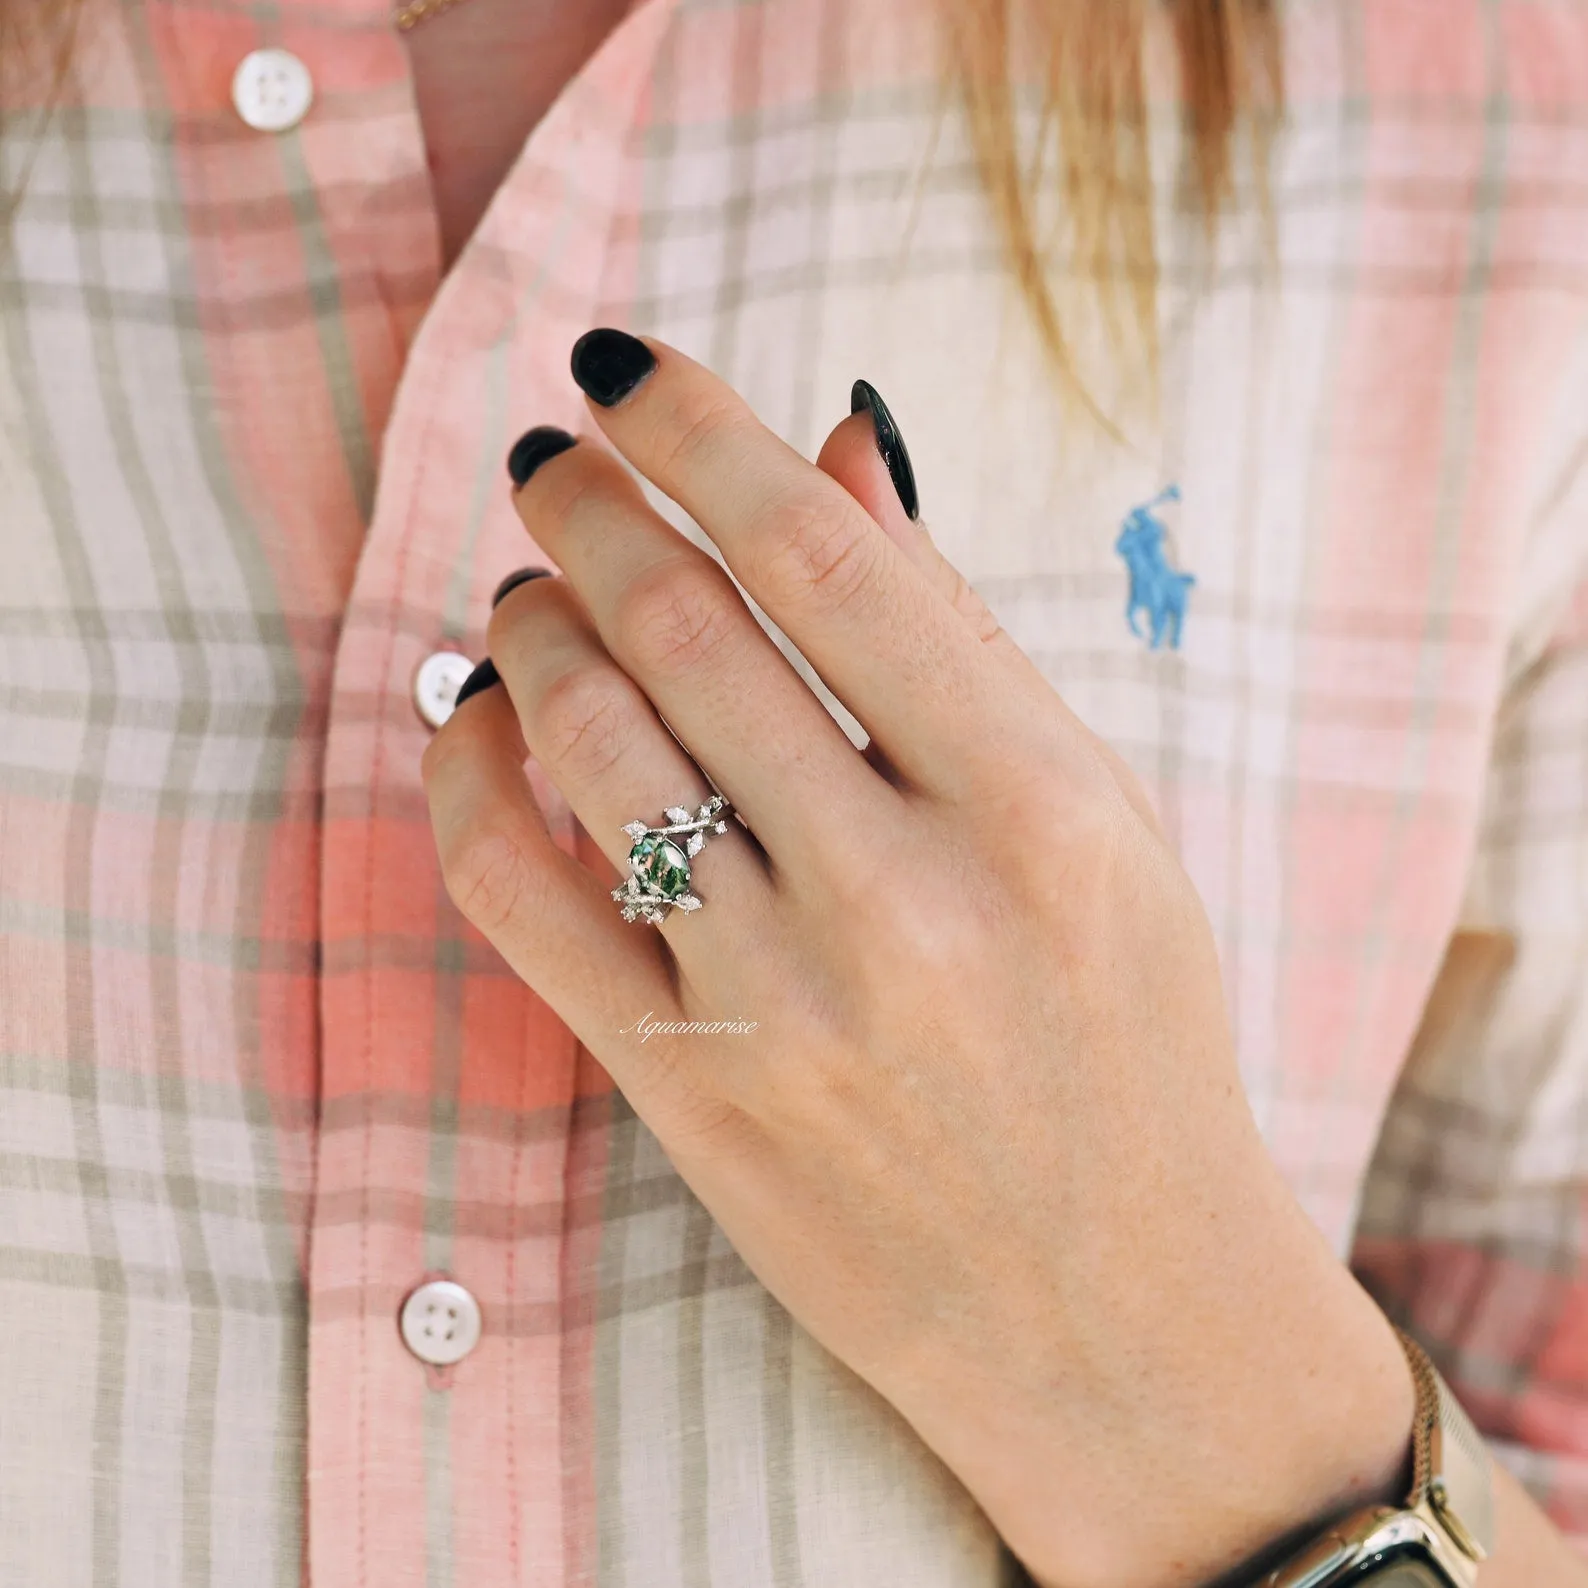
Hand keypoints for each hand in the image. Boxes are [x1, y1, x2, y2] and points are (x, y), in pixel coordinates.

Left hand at [421, 331, 1414, 1587]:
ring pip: (587, 741)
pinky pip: (520, 897)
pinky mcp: (689, 1096)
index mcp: (1039, 807)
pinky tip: (476, 721)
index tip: (620, 365)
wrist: (1117, 1309)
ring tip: (529, 589)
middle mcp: (907, 901)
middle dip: (584, 506)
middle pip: (681, 629)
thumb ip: (958, 633)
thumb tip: (836, 438)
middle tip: (550, 462)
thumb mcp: (1097, 821)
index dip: (700, 431)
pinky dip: (470, 775)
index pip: (828, 556)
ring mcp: (783, 1008)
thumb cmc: (1128, 1039)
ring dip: (526, 627)